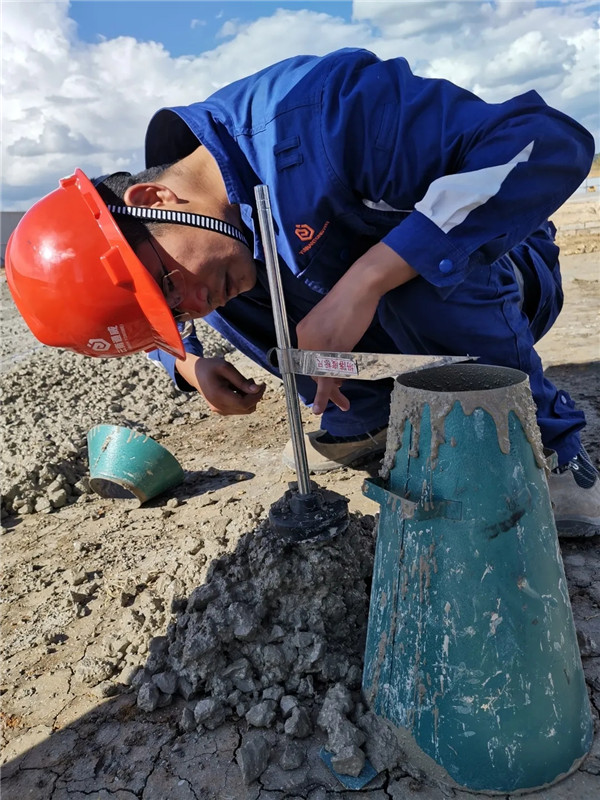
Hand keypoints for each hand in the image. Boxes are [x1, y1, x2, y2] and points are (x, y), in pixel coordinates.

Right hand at [176, 354, 265, 414]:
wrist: (193, 373)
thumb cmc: (210, 367)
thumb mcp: (226, 368)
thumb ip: (241, 380)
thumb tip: (257, 390)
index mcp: (219, 396)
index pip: (244, 404)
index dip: (257, 396)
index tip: (263, 384)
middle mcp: (218, 407)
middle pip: (246, 408)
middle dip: (255, 396)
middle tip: (254, 381)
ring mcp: (219, 410)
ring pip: (244, 410)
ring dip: (249, 398)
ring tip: (245, 382)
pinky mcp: (220, 410)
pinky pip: (238, 409)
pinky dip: (243, 400)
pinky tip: (240, 388)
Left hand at [296, 242, 417, 414]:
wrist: (360, 286)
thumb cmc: (352, 300)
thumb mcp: (334, 322)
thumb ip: (329, 341)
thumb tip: (334, 362)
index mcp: (302, 330)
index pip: (308, 360)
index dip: (320, 373)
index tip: (334, 381)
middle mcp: (305, 338)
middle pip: (313, 370)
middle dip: (327, 386)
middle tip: (340, 396)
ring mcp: (316, 344)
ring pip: (320, 376)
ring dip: (330, 392)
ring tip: (343, 403)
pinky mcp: (331, 349)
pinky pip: (326, 377)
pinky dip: (324, 394)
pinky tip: (322, 407)